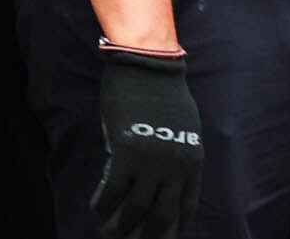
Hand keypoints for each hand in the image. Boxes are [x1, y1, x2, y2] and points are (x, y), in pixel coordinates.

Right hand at [93, 46, 203, 238]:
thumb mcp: (182, 130)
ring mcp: (153, 162)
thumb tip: (163, 178)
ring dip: (120, 227)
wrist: (150, 68)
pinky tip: (96, 211)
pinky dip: (102, 206)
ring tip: (107, 233)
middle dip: (146, 236)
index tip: (160, 236)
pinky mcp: (127, 153)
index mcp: (193, 162)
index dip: (172, 227)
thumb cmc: (163, 96)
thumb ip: (176, 156)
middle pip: (162, 216)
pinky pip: (112, 192)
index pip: (186, 207)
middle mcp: (177, 167)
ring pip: (136, 210)